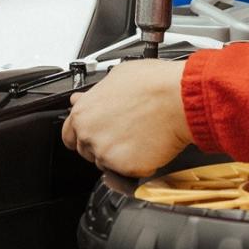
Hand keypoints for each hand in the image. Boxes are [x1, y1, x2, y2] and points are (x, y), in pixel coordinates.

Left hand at [62, 59, 191, 176]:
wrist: (179, 98)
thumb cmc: (153, 83)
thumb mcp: (116, 76)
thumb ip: (94, 93)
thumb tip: (84, 97)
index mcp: (83, 113)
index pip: (69, 135)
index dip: (82, 134)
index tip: (94, 133)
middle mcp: (90, 135)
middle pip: (87, 151)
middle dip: (103, 144)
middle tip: (124, 132)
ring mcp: (107, 154)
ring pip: (107, 163)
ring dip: (120, 156)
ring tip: (140, 136)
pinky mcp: (126, 169)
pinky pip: (128, 173)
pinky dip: (139, 164)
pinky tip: (149, 145)